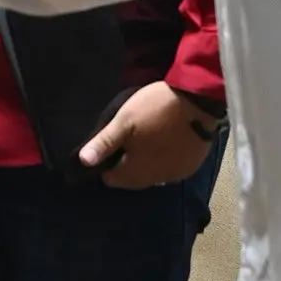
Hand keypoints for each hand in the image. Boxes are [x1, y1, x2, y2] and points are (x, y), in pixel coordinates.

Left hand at [80, 81, 221, 189]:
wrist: (197, 101)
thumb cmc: (155, 109)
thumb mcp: (124, 120)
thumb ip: (104, 143)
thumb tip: (83, 162)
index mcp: (136, 172)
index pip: (112, 179)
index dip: (108, 163)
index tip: (112, 145)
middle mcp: (155, 180)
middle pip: (133, 178)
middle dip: (128, 164)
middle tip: (130, 139)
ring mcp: (176, 174)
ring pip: (153, 174)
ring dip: (148, 163)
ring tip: (149, 139)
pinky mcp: (191, 166)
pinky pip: (172, 169)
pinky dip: (167, 160)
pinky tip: (168, 142)